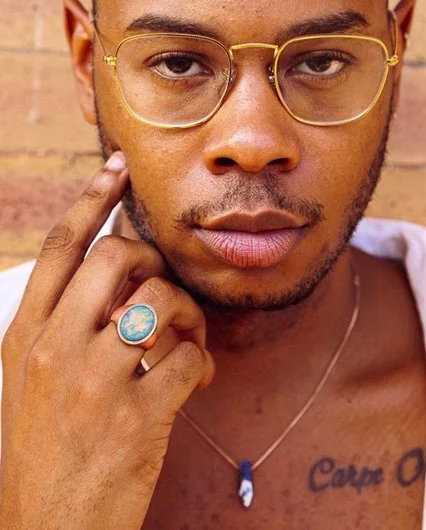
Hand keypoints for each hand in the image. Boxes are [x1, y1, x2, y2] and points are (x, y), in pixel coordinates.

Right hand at [0, 153, 214, 529]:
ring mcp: (95, 384)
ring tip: (190, 339)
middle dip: (151, 259)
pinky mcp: (138, 418)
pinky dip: (204, 361)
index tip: (117, 169)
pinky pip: (190, 356)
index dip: (91, 199)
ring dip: (189, 313)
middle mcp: (54, 351)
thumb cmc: (45, 454)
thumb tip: (119, 277)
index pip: (61, 247)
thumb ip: (63, 328)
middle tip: (163, 287)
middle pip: (115, 256)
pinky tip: (197, 379)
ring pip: (162, 300)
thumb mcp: (31, 384)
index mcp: (24, 337)